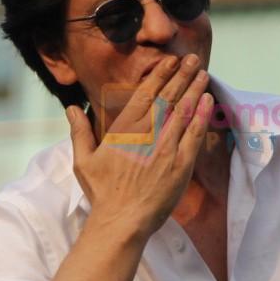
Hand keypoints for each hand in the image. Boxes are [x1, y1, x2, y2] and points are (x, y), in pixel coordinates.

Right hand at [69, 54, 212, 239]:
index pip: (146, 94)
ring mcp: (166, 148)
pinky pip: (194, 134)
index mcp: (124, 129)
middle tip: (193, 59)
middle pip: (168, 97)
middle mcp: (147, 134)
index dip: (160, 75)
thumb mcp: (83, 161)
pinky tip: (208, 100)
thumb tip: (71, 108)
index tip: (170, 61)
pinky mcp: (181, 164)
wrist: (122, 221)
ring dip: (194, 89)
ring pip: (184, 111)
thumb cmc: (102, 193)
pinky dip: (202, 115)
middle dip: (182, 75)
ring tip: (203, 73)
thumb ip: (79, 131)